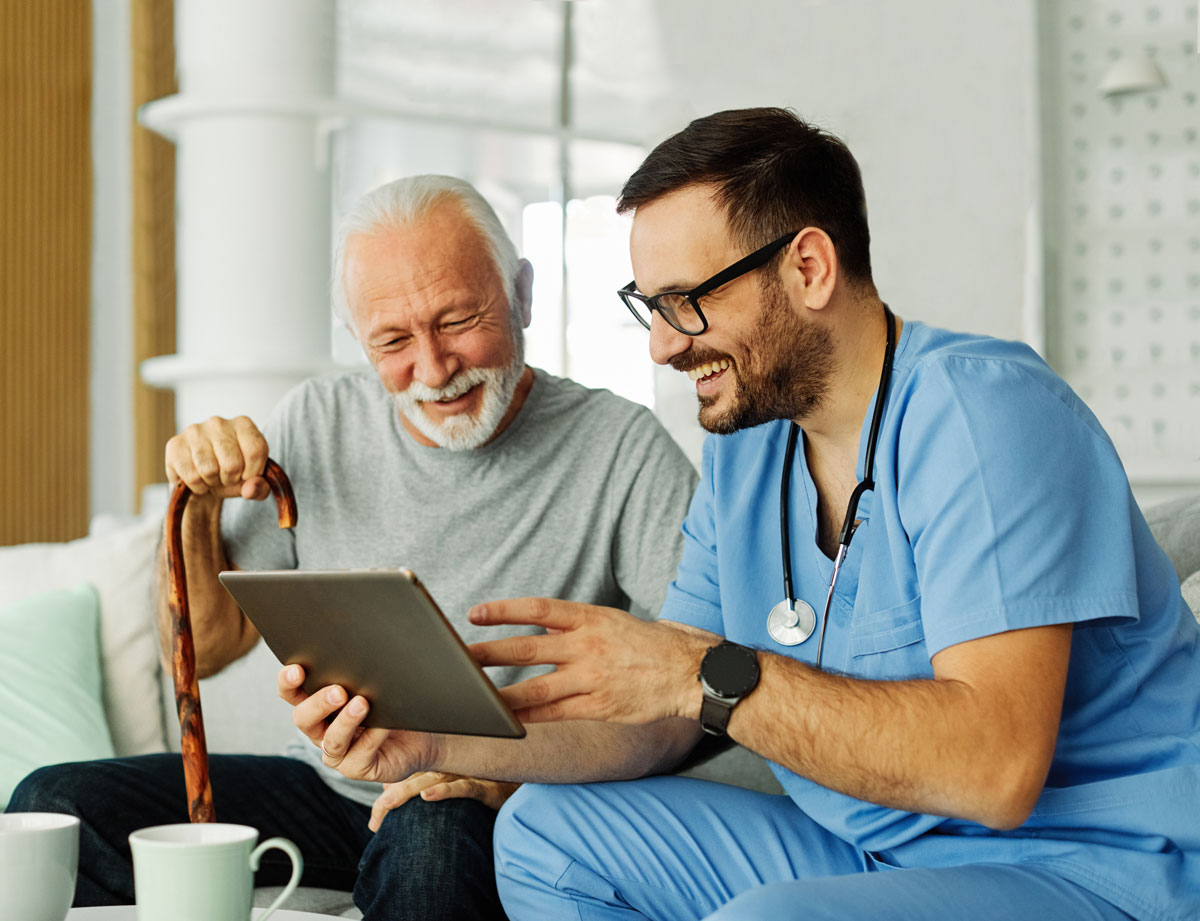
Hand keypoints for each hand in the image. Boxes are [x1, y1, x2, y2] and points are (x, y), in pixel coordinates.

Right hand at [164, 415, 271, 499]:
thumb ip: (261, 487)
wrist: (202, 480)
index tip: (246, 475)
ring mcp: (195, 431)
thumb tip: (251, 488)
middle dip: (231, 479)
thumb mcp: (252, 483)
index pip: (256, 451)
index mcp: (243, 424)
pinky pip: (191, 476)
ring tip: (212, 476)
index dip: (253, 472)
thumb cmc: (231, 475)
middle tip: (225, 477)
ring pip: (209, 470)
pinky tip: (197, 479)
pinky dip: (197, 486)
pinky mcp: (175, 444)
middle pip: (233, 464)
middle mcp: (218, 422)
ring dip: (212, 482)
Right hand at [277, 664, 437, 784]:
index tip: (296, 670)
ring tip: (362, 704)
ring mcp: (338, 752)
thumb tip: (363, 643)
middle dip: (318, 703)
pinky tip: (385, 724)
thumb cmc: (394, 704)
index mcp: (318, 705)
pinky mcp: (357, 768)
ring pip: (331, 741)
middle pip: (303, 718)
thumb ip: (362, 670)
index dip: (288, 683)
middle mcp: (322, 730)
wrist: (422, 737)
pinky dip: (372, 737)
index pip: (292, 694)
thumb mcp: (375, 684)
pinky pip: (360, 754)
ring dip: (345, 721)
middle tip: (338, 691)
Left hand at [369, 773, 520, 831]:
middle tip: (375, 820)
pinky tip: (427, 795)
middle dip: (391, 800)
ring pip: (432, 780)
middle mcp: (450, 768)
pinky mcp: (484, 786)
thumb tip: (389, 791)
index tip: (375, 824)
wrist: (521, 784)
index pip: (406, 780)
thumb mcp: (452, 787)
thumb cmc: (484, 785)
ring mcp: (467, 775)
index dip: (387, 799)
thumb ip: (421, 784)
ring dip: (409, 791)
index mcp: (439, 768)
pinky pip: (462, 787)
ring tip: (387, 803)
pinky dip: (444, 790)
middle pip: (413, 780)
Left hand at [467, 599, 720, 723]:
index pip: (539, 609)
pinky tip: (509, 724)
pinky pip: (558, 717)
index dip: (504, 611)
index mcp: (593, 618)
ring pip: (535, 690)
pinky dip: (531, 721)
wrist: (696, 673)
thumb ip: (580, 626)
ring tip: (473, 700)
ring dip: (501, 695)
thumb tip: (544, 629)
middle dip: (488, 656)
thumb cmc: (658, 645)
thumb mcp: (617, 622)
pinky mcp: (601, 709)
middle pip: (527, 651)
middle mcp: (589, 646)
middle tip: (457, 660)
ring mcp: (593, 680)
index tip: (476, 613)